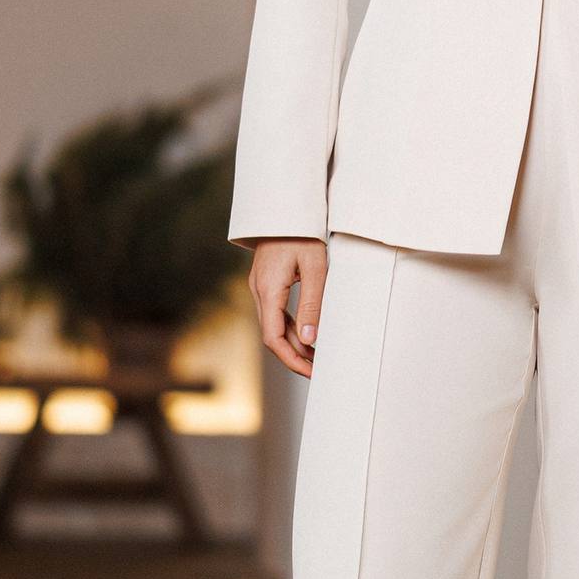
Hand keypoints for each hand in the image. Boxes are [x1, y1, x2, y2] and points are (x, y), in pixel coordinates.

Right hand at [248, 238, 327, 379]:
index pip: (274, 338)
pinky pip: (275, 312)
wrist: (285, 207)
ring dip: (294, 343)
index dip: (292, 360)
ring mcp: (260, 287)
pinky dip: (290, 328)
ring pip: (274, 325)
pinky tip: (307, 334)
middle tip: (319, 369)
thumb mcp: (315, 268)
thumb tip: (310, 340)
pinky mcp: (266, 282)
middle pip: (272, 335)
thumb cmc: (303, 232)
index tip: (311, 372)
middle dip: (295, 356)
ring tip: (317, 356)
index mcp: (268, 290)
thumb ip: (312, 305)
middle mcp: (259, 291)